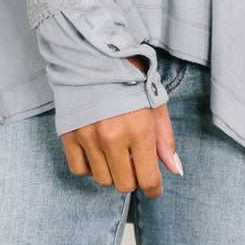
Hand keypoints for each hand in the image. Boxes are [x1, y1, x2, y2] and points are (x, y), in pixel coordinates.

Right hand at [61, 62, 181, 197]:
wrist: (93, 55)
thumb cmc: (129, 78)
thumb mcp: (156, 104)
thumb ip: (165, 140)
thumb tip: (175, 170)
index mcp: (139, 129)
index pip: (148, 179)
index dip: (154, 189)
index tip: (154, 188)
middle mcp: (112, 137)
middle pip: (124, 185)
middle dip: (133, 179)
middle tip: (134, 163)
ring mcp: (88, 137)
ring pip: (102, 180)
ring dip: (112, 173)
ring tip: (116, 154)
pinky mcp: (69, 135)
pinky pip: (79, 170)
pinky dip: (90, 167)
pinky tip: (97, 153)